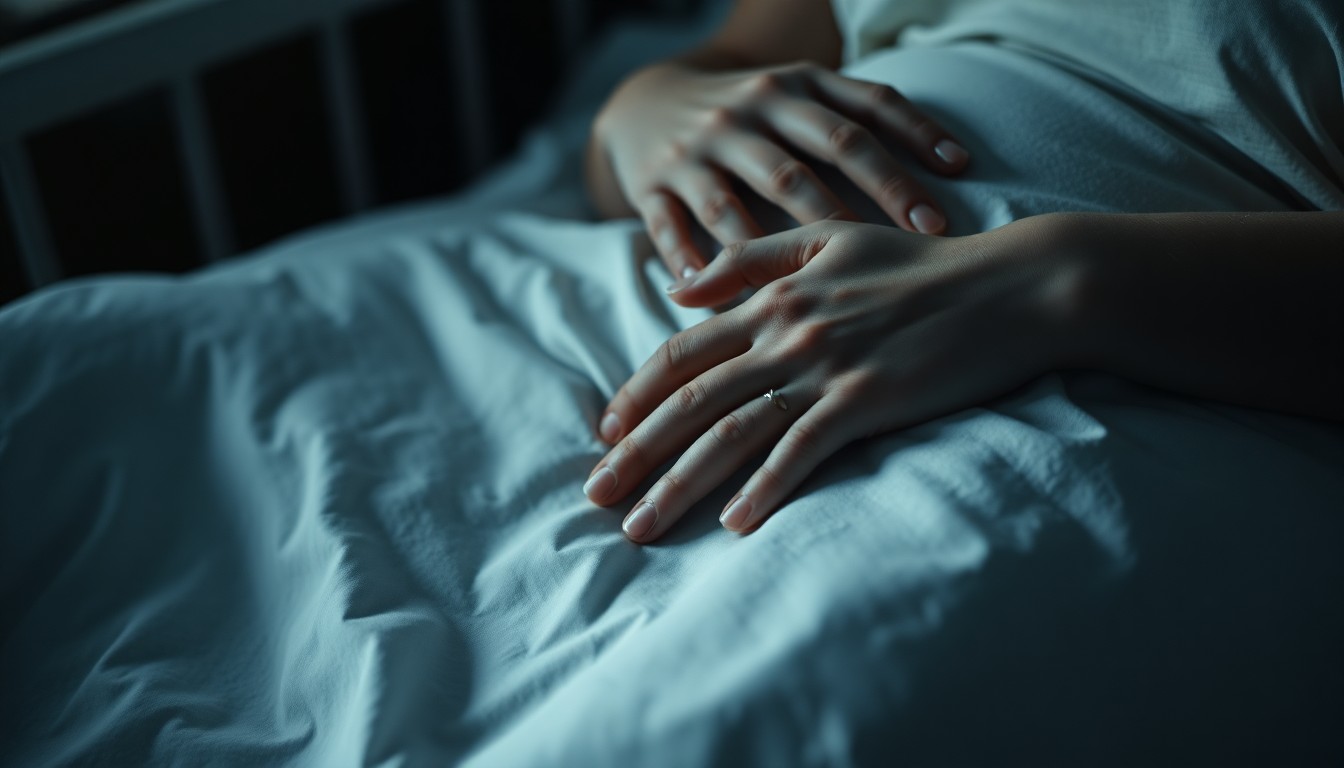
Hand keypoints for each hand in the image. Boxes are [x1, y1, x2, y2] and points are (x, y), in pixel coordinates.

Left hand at [583, 218, 1071, 541]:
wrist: (1011, 284)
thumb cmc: (921, 264)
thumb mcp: (828, 236)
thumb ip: (749, 257)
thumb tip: (677, 287)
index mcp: (773, 296)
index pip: (683, 352)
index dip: (637, 395)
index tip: (605, 434)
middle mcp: (787, 333)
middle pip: (691, 401)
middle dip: (636, 452)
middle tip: (596, 496)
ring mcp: (826, 368)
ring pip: (733, 433)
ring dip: (681, 484)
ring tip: (642, 526)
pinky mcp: (869, 400)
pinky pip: (802, 451)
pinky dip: (766, 488)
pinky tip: (734, 524)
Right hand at [591, 61, 970, 278]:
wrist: (645, 102)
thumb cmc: (751, 115)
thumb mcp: (802, 98)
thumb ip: (868, 121)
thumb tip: (958, 163)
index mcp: (794, 89)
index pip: (862, 110)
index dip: (912, 142)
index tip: (956, 186)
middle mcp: (746, 114)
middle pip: (812, 158)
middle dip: (866, 199)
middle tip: (914, 242)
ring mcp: (695, 150)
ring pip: (738, 200)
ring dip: (777, 246)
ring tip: (818, 289)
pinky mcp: (650, 184)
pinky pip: (670, 226)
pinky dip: (689, 261)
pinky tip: (714, 299)